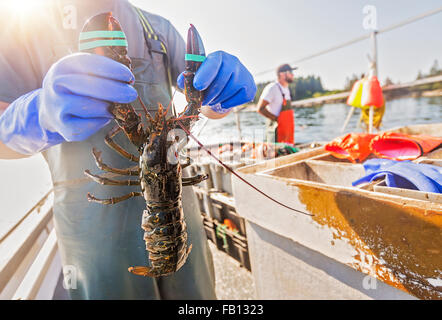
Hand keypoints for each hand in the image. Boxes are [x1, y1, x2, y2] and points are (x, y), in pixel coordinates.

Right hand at [0, 53, 136, 154]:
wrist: (49, 109)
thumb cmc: (75, 87)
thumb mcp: (81, 72)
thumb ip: (102, 72)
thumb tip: (127, 81)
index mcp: (64, 66)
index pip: (90, 64)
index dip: (113, 70)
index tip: (129, 76)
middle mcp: (57, 84)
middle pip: (90, 86)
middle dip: (116, 90)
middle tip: (132, 94)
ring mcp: (58, 107)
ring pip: (92, 107)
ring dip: (109, 108)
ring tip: (114, 106)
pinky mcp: (64, 128)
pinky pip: (90, 126)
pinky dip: (101, 122)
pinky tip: (103, 117)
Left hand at [177, 51, 255, 111]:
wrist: (227, 81)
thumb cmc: (209, 78)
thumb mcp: (197, 76)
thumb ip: (188, 78)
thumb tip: (181, 81)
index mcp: (218, 56)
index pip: (213, 63)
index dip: (205, 75)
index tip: (197, 86)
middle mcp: (233, 61)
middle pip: (221, 80)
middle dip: (209, 94)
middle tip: (203, 100)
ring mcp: (244, 73)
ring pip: (229, 91)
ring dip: (217, 99)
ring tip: (213, 100)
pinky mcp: (250, 87)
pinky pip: (237, 99)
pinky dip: (227, 103)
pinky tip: (223, 100)